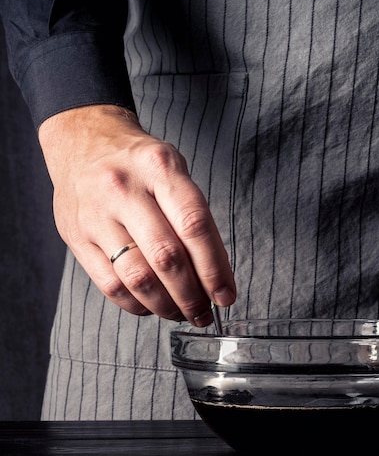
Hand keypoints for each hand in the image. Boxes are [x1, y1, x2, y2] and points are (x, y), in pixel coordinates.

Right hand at [38, 105, 235, 325]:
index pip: (194, 226)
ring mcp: (95, 214)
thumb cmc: (140, 164)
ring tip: (182, 313)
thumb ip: (195, 216)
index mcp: (159, 168)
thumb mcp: (175, 170)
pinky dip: (136, 305)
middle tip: (205, 313)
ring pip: (137, 277)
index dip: (214, 268)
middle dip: (192, 296)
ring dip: (165, 306)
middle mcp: (124, 189)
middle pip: (166, 257)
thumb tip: (216, 275)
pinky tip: (151, 306)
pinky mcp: (75, 236)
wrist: (83, 141)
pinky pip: (109, 284)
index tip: (225, 295)